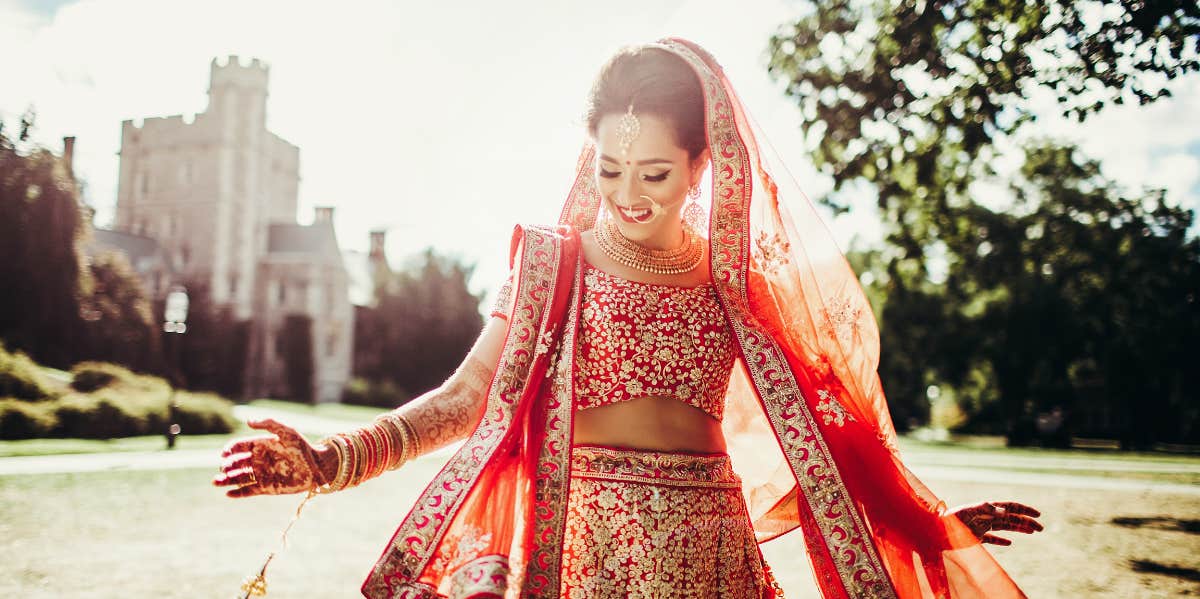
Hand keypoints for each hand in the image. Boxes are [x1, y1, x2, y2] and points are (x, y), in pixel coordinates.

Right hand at [212, 418, 328, 497]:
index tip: (224, 453)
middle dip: (225, 466)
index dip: (229, 450)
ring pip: (238, 478)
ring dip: (226, 480)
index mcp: (260, 445)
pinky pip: (247, 491)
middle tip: (223, 469)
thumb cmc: (302, 447)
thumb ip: (268, 423)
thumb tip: (247, 421)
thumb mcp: (287, 431)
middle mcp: (258, 460)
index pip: (239, 447)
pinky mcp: (266, 488)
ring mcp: (261, 474)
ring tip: (216, 482)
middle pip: (235, 463)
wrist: (317, 467)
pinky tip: (228, 493)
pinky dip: (237, 493)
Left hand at [949, 501, 1043, 545]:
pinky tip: (1009, 543)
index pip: (1009, 507)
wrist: (934, 531)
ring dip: (1018, 529)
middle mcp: (985, 516)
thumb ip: (984, 508)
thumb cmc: (949, 520)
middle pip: (1010, 518)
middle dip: (1025, 521)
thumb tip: (1004, 510)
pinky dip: (1001, 540)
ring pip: (1004, 527)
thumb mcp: (967, 512)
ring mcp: (981, 527)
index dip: (1024, 510)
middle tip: (1040, 528)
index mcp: (985, 508)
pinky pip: (991, 539)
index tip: (1037, 515)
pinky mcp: (975, 537)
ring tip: (1032, 532)